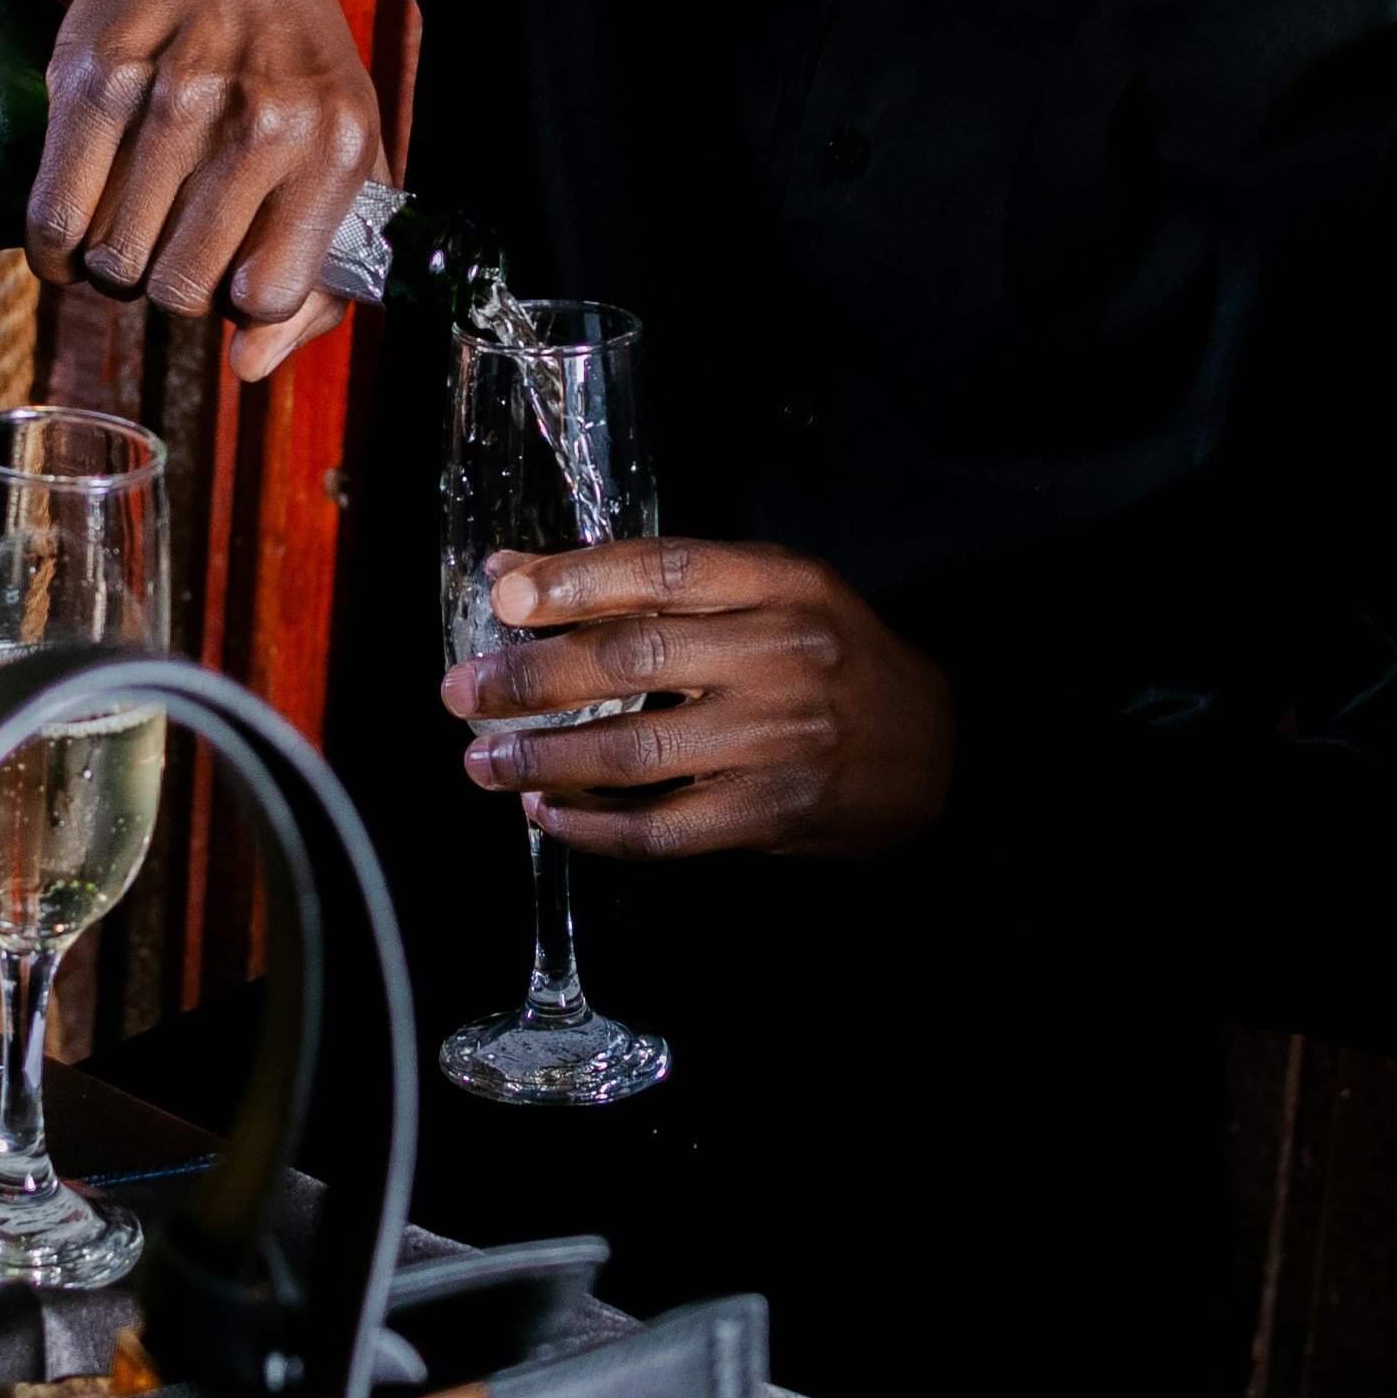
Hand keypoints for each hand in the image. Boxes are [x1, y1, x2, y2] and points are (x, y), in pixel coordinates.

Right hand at [35, 0, 383, 383]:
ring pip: (114, 257)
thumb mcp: (345, 155)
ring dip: (110, 264)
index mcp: (332, 146)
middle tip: (166, 250)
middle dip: (163, 289)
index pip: (266, 296)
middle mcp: (260, 118)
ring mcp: (175, 93)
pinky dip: (54, 247)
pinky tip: (73, 229)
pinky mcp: (96, 74)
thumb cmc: (291, 60)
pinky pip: (55, 215)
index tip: (227, 275)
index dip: (236, 303)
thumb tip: (249, 366)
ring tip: (127, 228)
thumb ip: (320, 278)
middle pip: (177, 287)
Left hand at [436, 540, 956, 860]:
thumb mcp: (764, 592)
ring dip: (542, 759)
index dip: (573, 579)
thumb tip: (511, 575)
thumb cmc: (830, 658)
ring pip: (635, 751)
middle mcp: (783, 654)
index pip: (662, 569)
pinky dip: (592, 826)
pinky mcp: (771, 814)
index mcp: (783, 582)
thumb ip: (648, 583)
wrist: (932, 748)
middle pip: (634, 657)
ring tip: (484, 760)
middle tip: (464, 689)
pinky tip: (546, 813)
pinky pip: (660, 828)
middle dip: (531, 676)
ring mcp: (779, 740)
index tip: (502, 593)